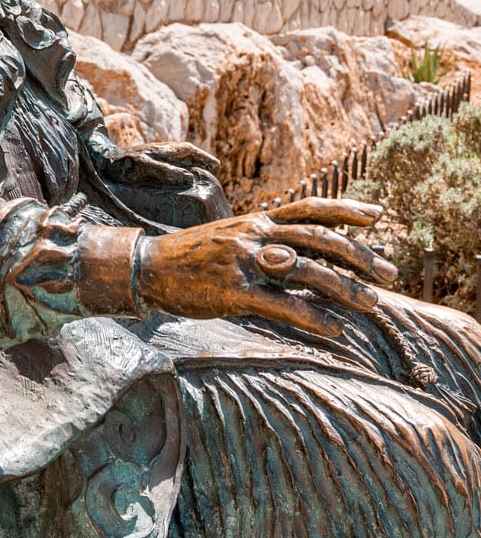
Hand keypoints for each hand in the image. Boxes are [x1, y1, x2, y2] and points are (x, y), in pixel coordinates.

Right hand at [135, 198, 397, 338]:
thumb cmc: (194, 256)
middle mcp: (255, 235)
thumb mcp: (232, 237)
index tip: (379, 216)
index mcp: (257, 220)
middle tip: (388, 273)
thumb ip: (267, 241)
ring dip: (344, 287)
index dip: (347, 209)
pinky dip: (312, 318)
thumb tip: (306, 254)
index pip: (310, 207)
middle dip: (359, 255)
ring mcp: (245, 262)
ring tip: (371, 304)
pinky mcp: (234, 292)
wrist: (149, 266)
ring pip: (306, 270)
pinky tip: (335, 331)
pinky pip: (281, 306)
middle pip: (319, 238)